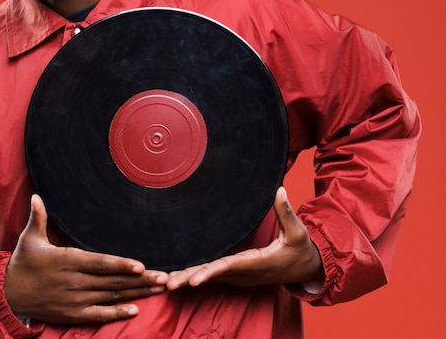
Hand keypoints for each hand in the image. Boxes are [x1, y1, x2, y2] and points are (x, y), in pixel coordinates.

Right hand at [4, 195, 168, 323]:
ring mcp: (74, 300)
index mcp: (67, 260)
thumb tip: (37, 196)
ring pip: (110, 296)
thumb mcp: (29, 238)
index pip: (100, 263)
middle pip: (112, 281)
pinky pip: (98, 315)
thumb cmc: (23, 262)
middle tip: (164, 278)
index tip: (141, 266)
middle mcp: (74, 281)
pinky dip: (116, 313)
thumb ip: (38, 217)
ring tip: (158, 289)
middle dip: (140, 280)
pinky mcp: (72, 314)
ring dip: (136, 293)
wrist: (8, 294)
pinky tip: (135, 310)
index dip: (121, 265)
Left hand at [166, 187, 322, 289]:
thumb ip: (286, 212)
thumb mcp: (297, 231)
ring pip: (211, 277)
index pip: (229, 267)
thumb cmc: (301, 249)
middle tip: (168, 282)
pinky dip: (197, 276)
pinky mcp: (238, 274)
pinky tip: (181, 276)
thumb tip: (280, 189)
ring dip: (188, 279)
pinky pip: (215, 275)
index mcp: (258, 263)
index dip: (210, 272)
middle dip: (190, 279)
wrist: (307, 269)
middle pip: (214, 276)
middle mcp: (246, 273)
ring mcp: (241, 276)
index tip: (193, 280)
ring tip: (166, 281)